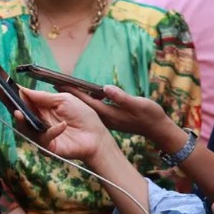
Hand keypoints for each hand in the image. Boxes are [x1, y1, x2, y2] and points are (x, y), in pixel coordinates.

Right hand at [15, 88, 111, 163]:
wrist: (97, 136)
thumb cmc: (83, 116)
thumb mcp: (64, 99)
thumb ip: (43, 97)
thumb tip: (23, 90)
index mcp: (40, 107)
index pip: (22, 100)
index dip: (11, 93)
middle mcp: (37, 120)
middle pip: (18, 112)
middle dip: (8, 103)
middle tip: (0, 93)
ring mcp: (41, 134)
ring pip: (24, 128)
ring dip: (20, 120)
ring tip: (18, 112)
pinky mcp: (48, 146)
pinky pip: (44, 139)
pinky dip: (52, 131)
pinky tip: (62, 126)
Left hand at [61, 85, 185, 152]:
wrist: (158, 129)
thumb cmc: (150, 116)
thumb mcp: (138, 104)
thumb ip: (121, 97)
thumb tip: (106, 88)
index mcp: (108, 113)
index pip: (85, 101)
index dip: (72, 92)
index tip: (58, 84)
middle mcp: (105, 117)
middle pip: (83, 105)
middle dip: (70, 95)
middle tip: (55, 84)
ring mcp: (107, 118)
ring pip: (88, 106)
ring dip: (78, 97)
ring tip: (65, 87)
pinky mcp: (111, 117)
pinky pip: (95, 108)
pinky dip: (88, 100)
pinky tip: (86, 94)